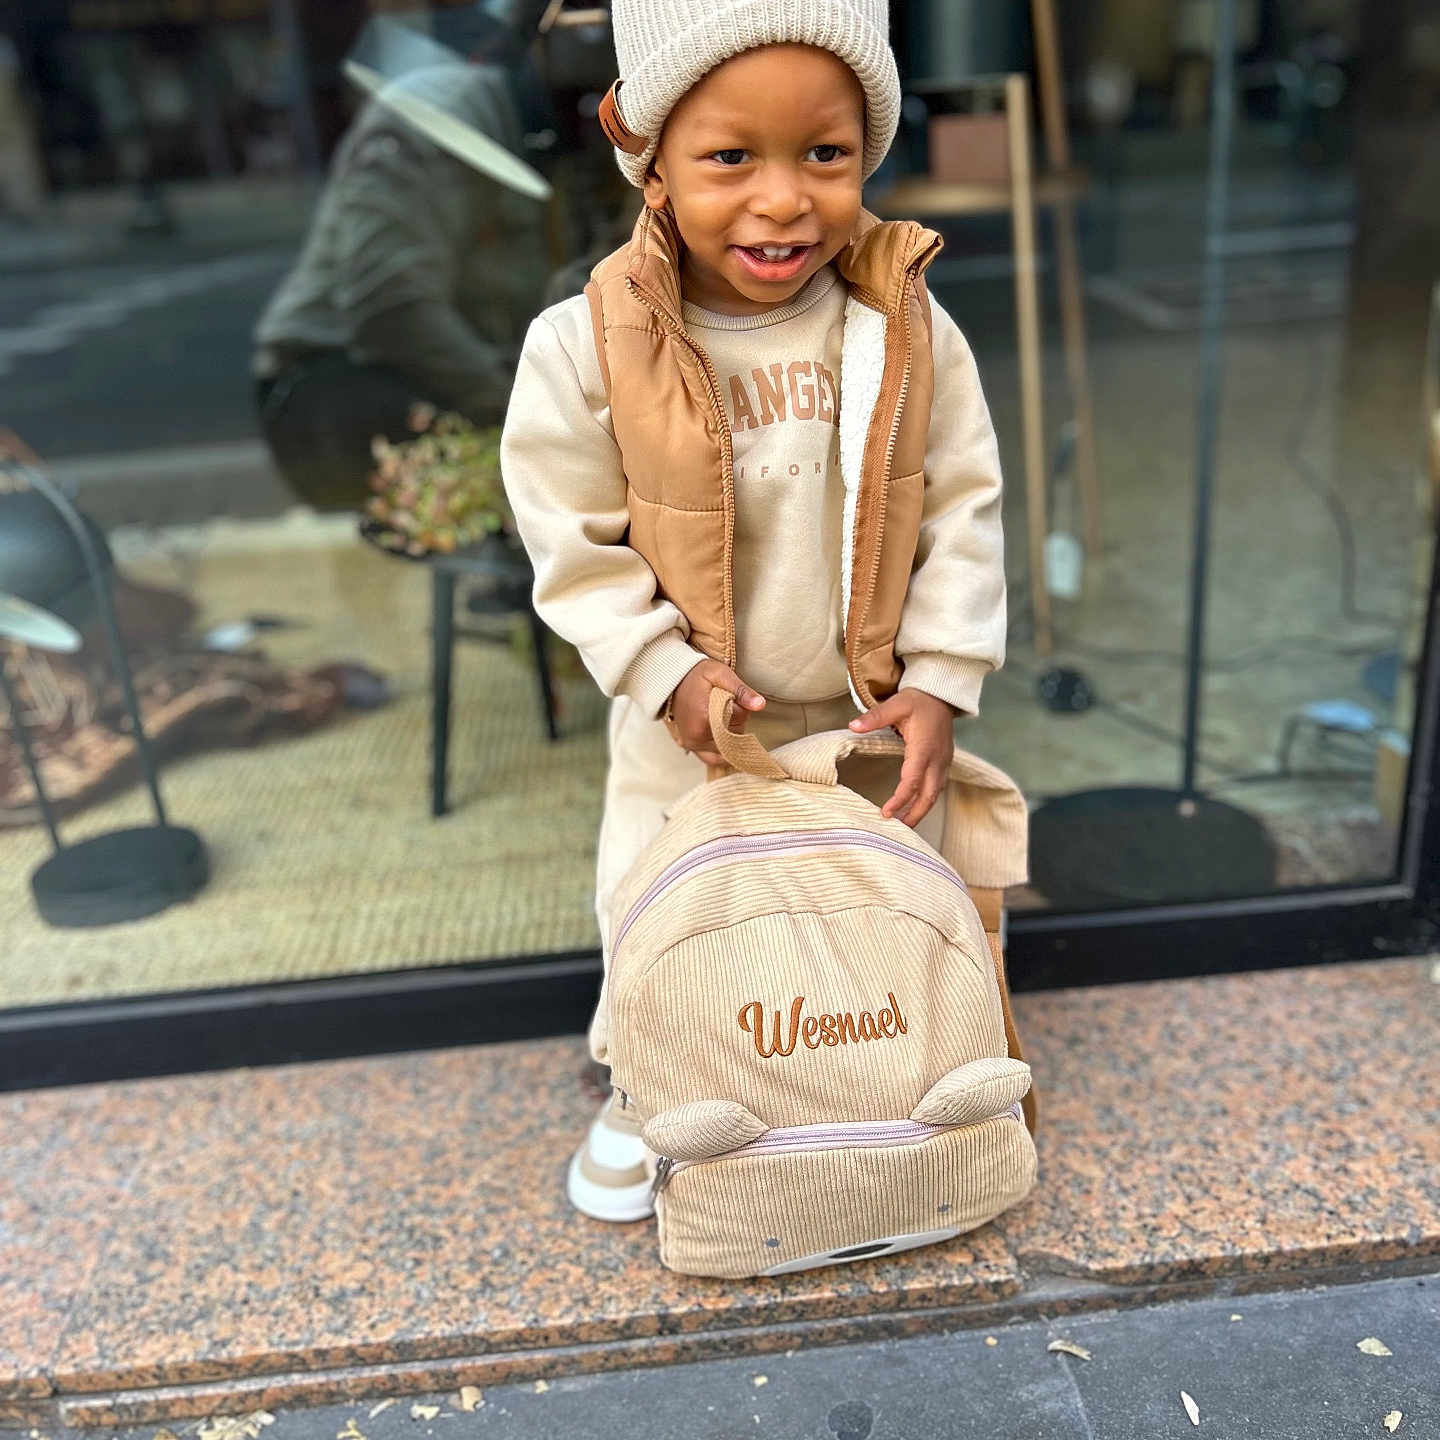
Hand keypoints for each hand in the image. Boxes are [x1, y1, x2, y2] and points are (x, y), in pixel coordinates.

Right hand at [668, 659, 764, 765]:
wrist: (673, 679)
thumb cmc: (697, 675)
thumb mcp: (720, 674)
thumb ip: (741, 690)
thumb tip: (760, 705)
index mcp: (704, 718)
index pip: (739, 720)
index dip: (740, 707)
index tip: (730, 696)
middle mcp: (697, 736)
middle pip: (734, 735)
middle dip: (736, 721)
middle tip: (725, 704)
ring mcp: (693, 744)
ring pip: (727, 747)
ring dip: (731, 734)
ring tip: (720, 715)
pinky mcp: (691, 747)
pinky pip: (713, 758)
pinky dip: (723, 750)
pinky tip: (725, 737)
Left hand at [848, 689, 955, 826]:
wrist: (942, 694)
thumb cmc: (918, 700)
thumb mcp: (896, 704)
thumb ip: (875, 716)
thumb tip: (853, 726)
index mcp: (924, 748)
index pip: (912, 781)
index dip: (899, 799)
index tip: (885, 813)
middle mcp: (937, 759)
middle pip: (928, 796)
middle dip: (913, 815)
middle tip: (897, 830)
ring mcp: (943, 762)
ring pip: (934, 794)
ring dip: (920, 811)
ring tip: (903, 825)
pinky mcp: (944, 762)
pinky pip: (936, 787)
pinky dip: (925, 801)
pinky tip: (914, 808)